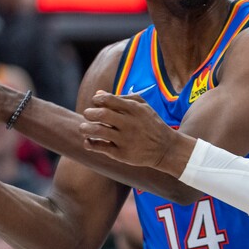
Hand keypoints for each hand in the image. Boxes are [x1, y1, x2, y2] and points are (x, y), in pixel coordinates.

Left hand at [80, 92, 196, 176]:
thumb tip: (98, 94)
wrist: (166, 148)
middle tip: (88, 115)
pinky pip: (101, 147)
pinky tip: (88, 141)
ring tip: (83, 128)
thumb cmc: (151, 123)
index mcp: (134, 109)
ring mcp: (126, 140)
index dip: (97, 100)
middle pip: (101, 114)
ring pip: (98, 131)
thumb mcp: (142, 107)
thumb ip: (121, 98)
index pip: (108, 99)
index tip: (95, 103)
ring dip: (85, 128)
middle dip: (89, 113)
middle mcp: (130, 124)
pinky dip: (90, 144)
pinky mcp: (122, 154)